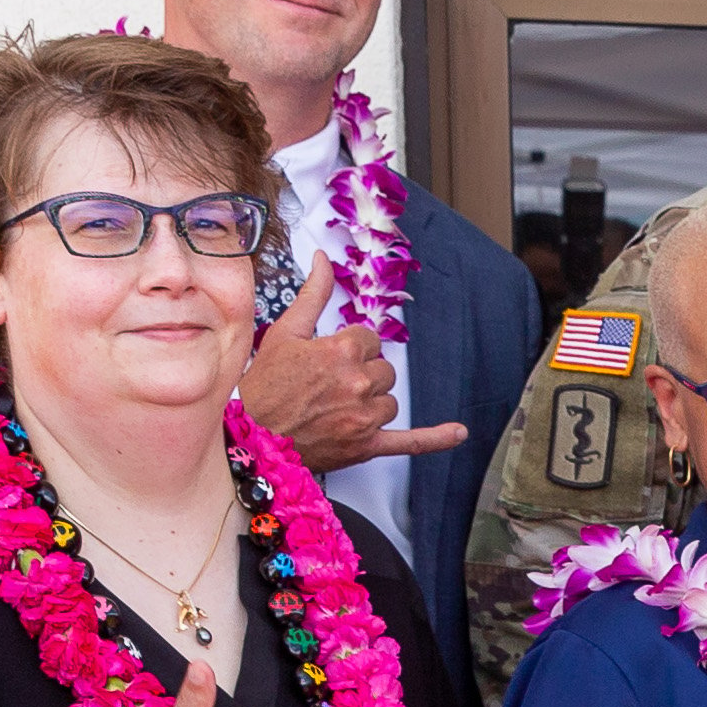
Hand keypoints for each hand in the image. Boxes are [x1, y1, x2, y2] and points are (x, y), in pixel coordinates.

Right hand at [238, 276, 467, 471]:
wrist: (249, 438)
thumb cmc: (263, 388)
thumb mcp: (284, 333)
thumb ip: (312, 295)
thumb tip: (323, 260)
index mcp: (341, 351)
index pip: (370, 339)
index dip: (351, 348)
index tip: (330, 359)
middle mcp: (357, 383)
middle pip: (383, 370)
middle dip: (362, 374)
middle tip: (329, 386)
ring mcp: (364, 417)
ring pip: (390, 400)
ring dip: (372, 402)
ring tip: (337, 408)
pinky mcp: (366, 446)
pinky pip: (410, 442)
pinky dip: (435, 438)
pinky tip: (457, 432)